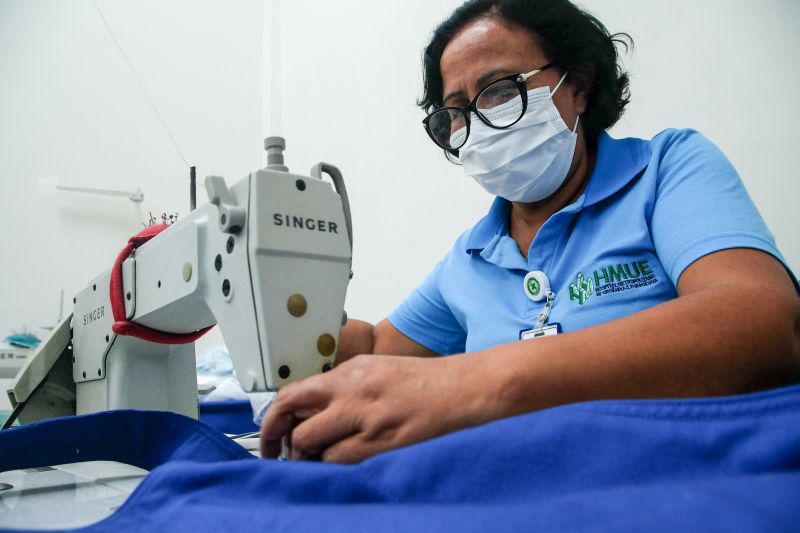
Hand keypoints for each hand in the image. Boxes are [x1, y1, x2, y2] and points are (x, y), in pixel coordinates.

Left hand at [259, 354, 484, 462]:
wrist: (462, 388)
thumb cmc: (424, 382)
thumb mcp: (376, 370)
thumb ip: (343, 387)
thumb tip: (312, 411)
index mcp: (350, 371)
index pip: (294, 393)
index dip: (274, 419)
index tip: (270, 435)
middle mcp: (352, 390)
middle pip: (294, 418)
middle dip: (281, 442)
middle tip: (283, 456)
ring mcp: (365, 416)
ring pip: (311, 443)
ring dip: (308, 458)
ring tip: (317, 462)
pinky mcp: (381, 440)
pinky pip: (339, 460)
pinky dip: (331, 467)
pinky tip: (339, 466)